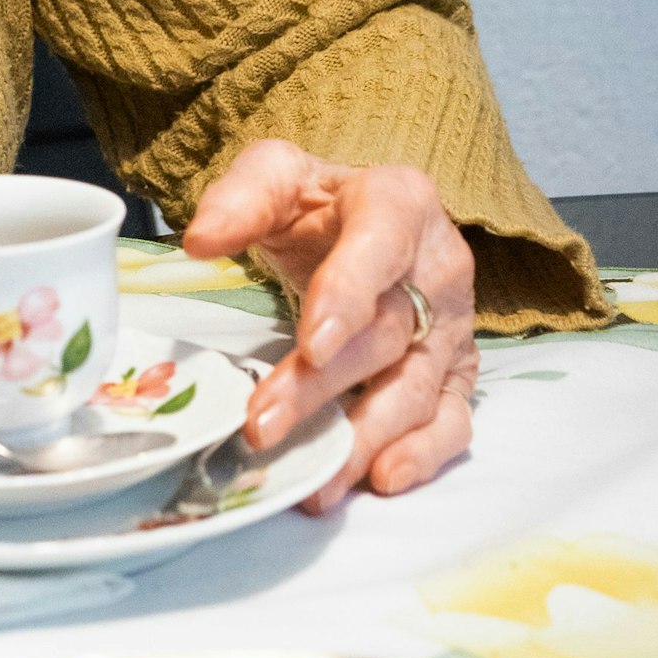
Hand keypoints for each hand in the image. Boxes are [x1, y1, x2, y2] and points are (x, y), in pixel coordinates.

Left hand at [183, 141, 478, 513]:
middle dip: (324, 386)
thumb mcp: (278, 175)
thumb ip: (242, 197)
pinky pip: (451, 420)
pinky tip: (381, 479)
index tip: (311, 345)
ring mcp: (452, 326)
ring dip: (364, 438)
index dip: (350, 295)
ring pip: (416, 388)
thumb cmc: (319, 204)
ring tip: (315, 481)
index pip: (380, 245)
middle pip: (386, 333)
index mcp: (400, 203)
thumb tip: (200, 240)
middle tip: (263, 426)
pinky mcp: (456, 372)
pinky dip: (422, 455)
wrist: (366, 222)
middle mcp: (439, 267)